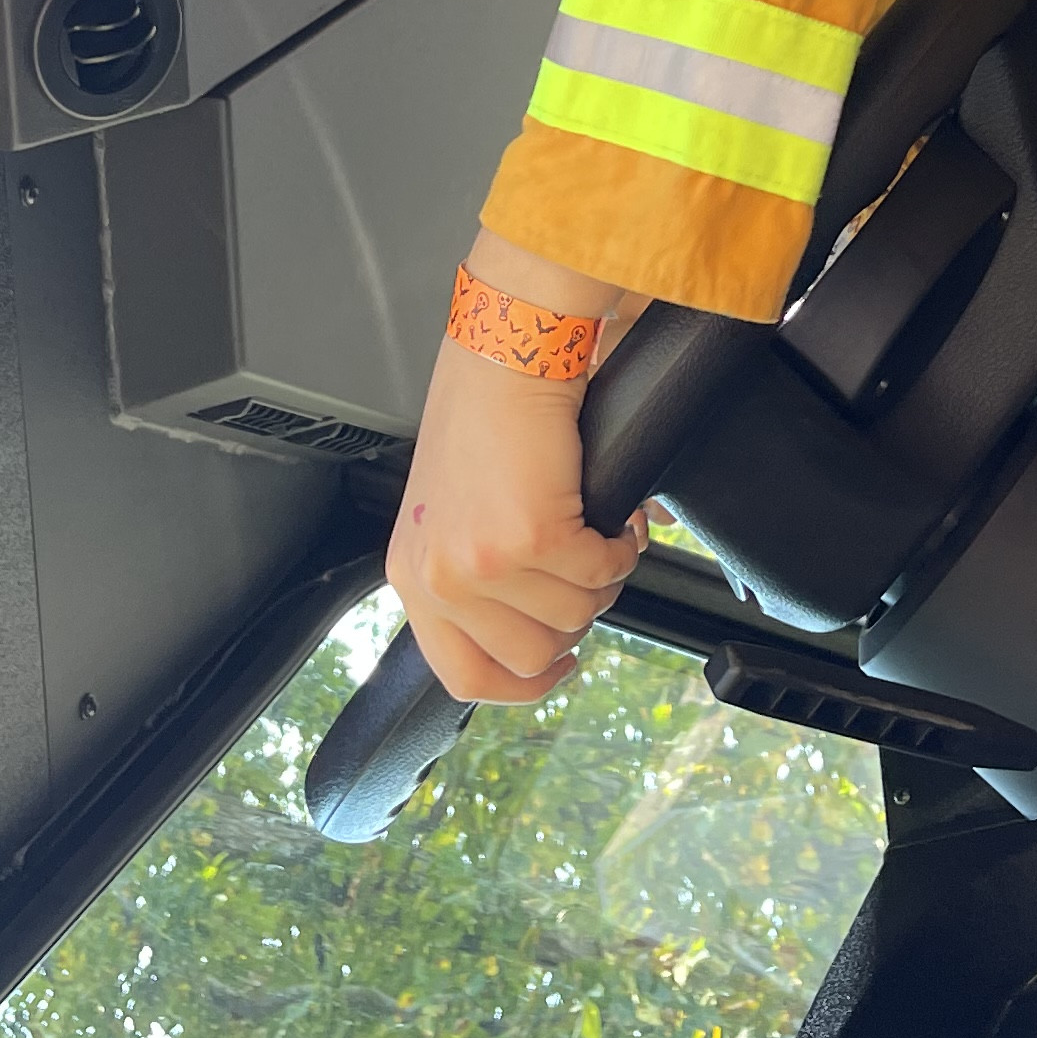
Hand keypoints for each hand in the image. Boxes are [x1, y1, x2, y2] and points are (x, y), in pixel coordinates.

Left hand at [390, 259, 647, 704]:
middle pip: (531, 655)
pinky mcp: (530, 537)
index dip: (520, 684)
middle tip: (587, 568)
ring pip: (575, 615)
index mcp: (414, 575)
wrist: (506, 353)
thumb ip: (488, 575)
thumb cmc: (485, 414)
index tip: (557, 666)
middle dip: (576, 615)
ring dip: (602, 576)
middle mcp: (439, 578)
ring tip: (598, 530)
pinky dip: (621, 546)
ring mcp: (481, 563)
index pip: (463, 674)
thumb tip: (559, 621)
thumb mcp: (458, 511)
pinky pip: (601, 572)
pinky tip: (616, 516)